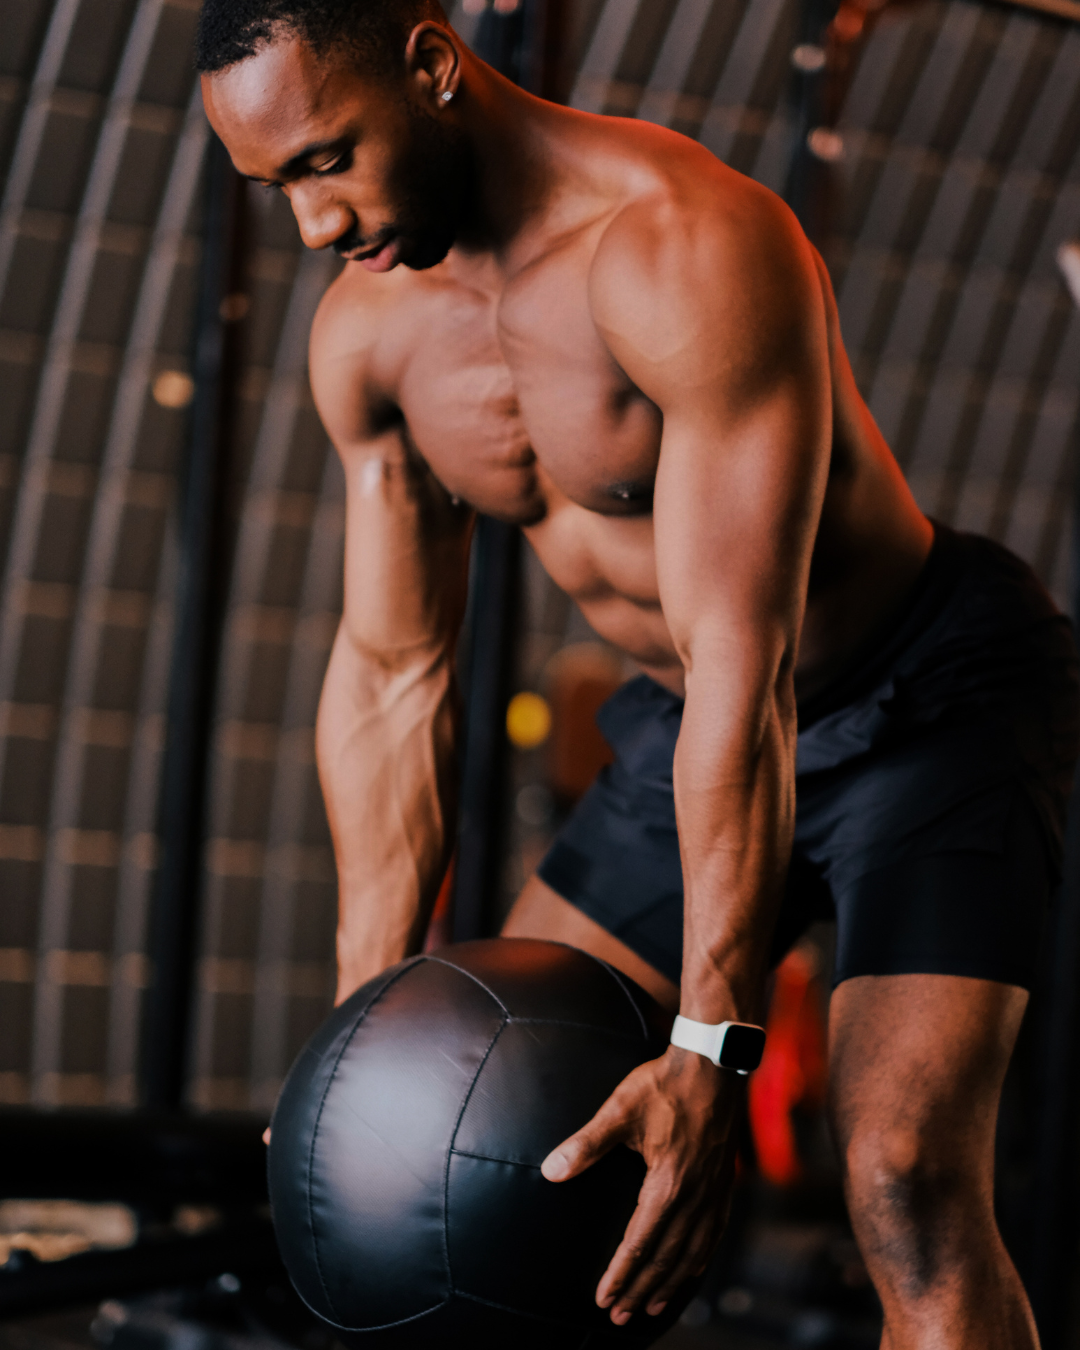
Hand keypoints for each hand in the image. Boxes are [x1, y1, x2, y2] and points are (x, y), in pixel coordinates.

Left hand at [540, 1045, 739, 1323]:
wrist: (713, 1065)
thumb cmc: (664, 1085)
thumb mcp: (620, 1110)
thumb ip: (586, 1144)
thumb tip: (551, 1170)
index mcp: (668, 1184)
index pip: (639, 1244)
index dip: (620, 1275)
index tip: (603, 1299)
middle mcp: (695, 1197)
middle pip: (666, 1258)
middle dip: (641, 1290)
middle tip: (620, 1316)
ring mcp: (714, 1193)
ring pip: (691, 1253)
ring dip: (670, 1284)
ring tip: (651, 1307)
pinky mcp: (724, 1185)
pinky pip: (714, 1236)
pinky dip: (698, 1261)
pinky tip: (689, 1270)